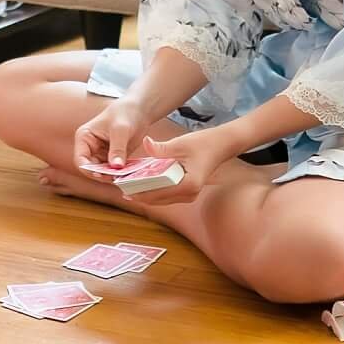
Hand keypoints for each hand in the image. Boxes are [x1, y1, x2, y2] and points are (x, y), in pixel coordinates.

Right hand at [75, 100, 145, 173]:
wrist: (140, 109)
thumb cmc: (126, 113)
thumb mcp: (121, 130)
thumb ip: (117, 149)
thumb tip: (116, 167)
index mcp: (84, 138)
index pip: (81, 159)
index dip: (89, 169)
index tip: (101, 175)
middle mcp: (90, 148)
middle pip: (91, 168)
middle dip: (102, 174)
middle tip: (116, 178)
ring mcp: (101, 153)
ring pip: (102, 171)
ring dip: (111, 175)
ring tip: (123, 177)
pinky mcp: (112, 157)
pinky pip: (113, 169)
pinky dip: (119, 173)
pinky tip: (128, 174)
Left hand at [120, 127, 236, 206]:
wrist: (221, 145)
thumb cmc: (203, 143)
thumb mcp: (180, 144)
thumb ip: (160, 148)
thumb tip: (145, 143)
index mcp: (188, 184)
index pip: (157, 193)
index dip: (139, 191)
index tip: (123, 187)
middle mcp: (189, 194)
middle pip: (157, 199)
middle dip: (139, 194)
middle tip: (121, 187)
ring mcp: (189, 196)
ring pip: (161, 200)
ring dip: (145, 194)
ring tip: (128, 187)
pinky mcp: (188, 193)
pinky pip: (167, 196)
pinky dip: (154, 191)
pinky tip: (143, 185)